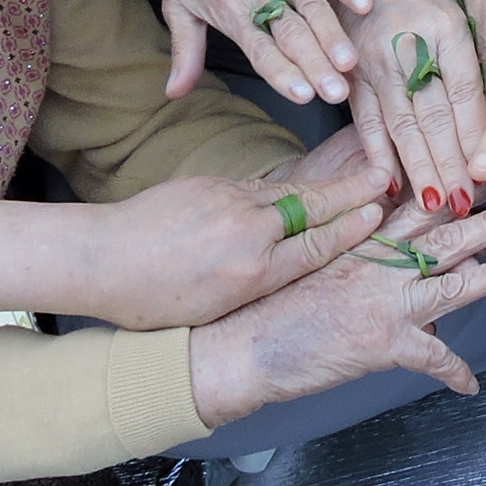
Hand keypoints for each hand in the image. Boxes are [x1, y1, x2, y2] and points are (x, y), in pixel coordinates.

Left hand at [65, 167, 387, 329]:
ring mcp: (229, 200)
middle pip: (311, 208)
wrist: (101, 257)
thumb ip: (254, 283)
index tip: (378, 212)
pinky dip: (281, 188)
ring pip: (285, 193)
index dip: (350, 229)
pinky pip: (256, 186)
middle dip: (351, 193)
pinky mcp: (211, 183)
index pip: (315, 246)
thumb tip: (281, 266)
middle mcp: (247, 231)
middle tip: (384, 177)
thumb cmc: (149, 297)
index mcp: (251, 273)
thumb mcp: (213, 308)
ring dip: (322, 186)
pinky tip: (293, 189)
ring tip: (354, 178)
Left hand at [156, 0, 371, 105]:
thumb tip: (174, 93)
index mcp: (230, 8)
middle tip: (336, 92)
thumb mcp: (178, 3)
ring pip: (313, 6)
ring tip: (350, 62)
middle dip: (316, 65)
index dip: (282, 73)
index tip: (303, 96)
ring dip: (333, 35)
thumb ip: (184, 50)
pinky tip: (364, 5)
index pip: (260, 49)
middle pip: (292, 33)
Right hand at [186, 199, 485, 428]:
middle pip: (446, 236)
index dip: (455, 190)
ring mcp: (383, 301)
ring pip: (453, 284)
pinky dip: (454, 372)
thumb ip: (352, 250)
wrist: (240, 343)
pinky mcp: (382, 342)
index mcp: (360, 241)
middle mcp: (377, 264)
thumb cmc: (265, 304)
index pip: (416, 208)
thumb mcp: (312, 261)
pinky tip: (472, 384)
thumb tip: (386, 251)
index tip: (484, 174)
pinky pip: (431, 358)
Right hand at [320, 0, 485, 214]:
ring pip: (401, 121)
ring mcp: (374, 58)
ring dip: (419, 167)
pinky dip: (377, 152)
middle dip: (451, 162)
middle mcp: (409, 43)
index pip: (464, 89)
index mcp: (445, 25)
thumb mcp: (451, 7)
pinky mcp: (349, 71)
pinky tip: (387, 183)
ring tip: (436, 202)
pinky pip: (365, 118)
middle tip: (467, 201)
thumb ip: (468, 56)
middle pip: (434, 112)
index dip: (476, 133)